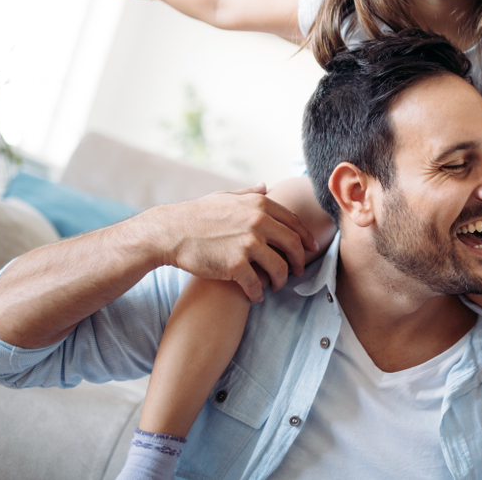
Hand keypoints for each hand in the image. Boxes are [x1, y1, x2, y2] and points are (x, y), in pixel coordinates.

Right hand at [135, 186, 318, 302]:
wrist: (170, 232)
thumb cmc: (197, 214)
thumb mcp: (225, 197)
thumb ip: (249, 193)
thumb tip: (266, 186)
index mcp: (260, 205)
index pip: (294, 223)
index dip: (306, 238)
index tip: (311, 249)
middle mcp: (259, 222)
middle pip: (293, 246)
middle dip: (299, 262)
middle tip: (297, 272)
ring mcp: (248, 243)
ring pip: (279, 268)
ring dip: (280, 281)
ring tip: (275, 286)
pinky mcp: (236, 265)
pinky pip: (257, 285)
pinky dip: (258, 293)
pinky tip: (256, 296)